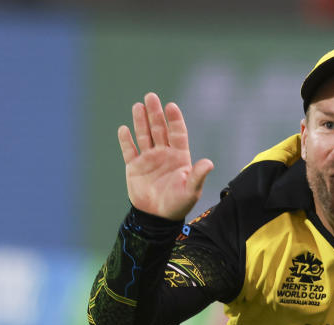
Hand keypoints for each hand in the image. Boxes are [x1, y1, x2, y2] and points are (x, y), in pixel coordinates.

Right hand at [117, 92, 213, 220]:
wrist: (157, 218)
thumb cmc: (178, 204)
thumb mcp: (191, 190)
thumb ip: (198, 175)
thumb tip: (209, 163)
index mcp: (179, 156)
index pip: (177, 133)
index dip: (174, 119)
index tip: (171, 106)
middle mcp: (164, 154)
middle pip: (159, 129)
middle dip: (155, 113)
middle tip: (151, 96)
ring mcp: (148, 159)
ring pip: (144, 135)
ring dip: (141, 121)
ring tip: (138, 106)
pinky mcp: (134, 167)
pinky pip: (129, 151)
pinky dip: (126, 140)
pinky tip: (124, 129)